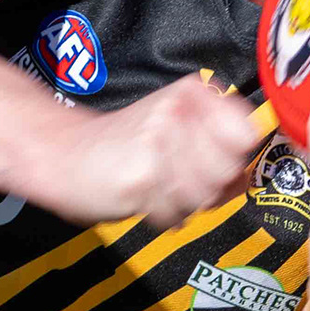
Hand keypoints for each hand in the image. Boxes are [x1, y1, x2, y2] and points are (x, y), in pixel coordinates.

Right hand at [33, 74, 262, 224]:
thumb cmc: (122, 147)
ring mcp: (162, 140)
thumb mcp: (177, 131)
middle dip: (209, 187)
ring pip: (206, 195)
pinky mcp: (145, 174)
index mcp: (193, 93)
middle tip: (176, 179)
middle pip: (229, 170)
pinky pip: (178, 214)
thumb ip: (217, 149)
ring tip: (157, 187)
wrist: (61, 155)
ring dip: (184, 203)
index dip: (234, 159)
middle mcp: (181, 110)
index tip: (210, 163)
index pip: (246, 134)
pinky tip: (143, 197)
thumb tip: (247, 177)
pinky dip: (163, 217)